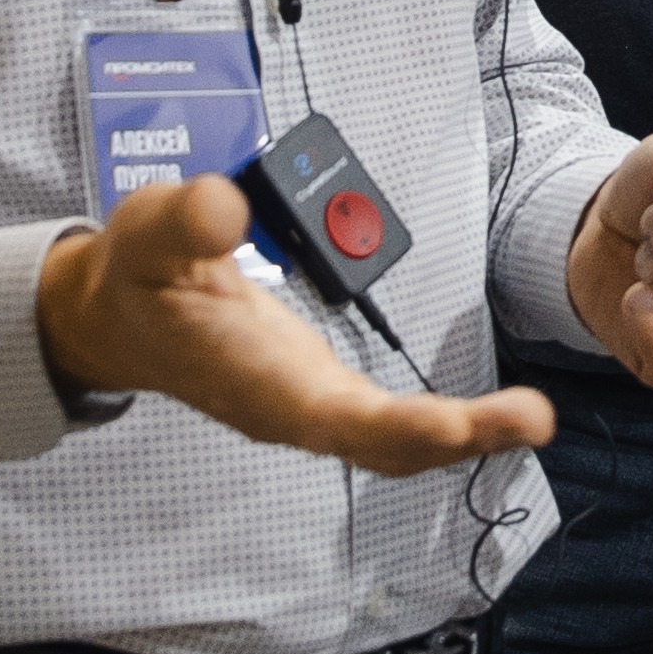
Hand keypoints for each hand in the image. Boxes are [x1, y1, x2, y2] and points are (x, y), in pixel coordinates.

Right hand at [34, 180, 553, 478]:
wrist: (119, 320)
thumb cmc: (137, 276)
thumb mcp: (145, 232)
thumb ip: (183, 220)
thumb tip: (226, 209)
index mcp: (251, 381)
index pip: (332, 416)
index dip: (397, 426)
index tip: (457, 426)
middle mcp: (287, 409)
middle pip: (381, 444)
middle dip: (458, 438)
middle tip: (533, 419)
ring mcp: (307, 409)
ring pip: (393, 443)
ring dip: (463, 436)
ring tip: (532, 417)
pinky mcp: (321, 396)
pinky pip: (389, 426)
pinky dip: (442, 425)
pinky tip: (488, 416)